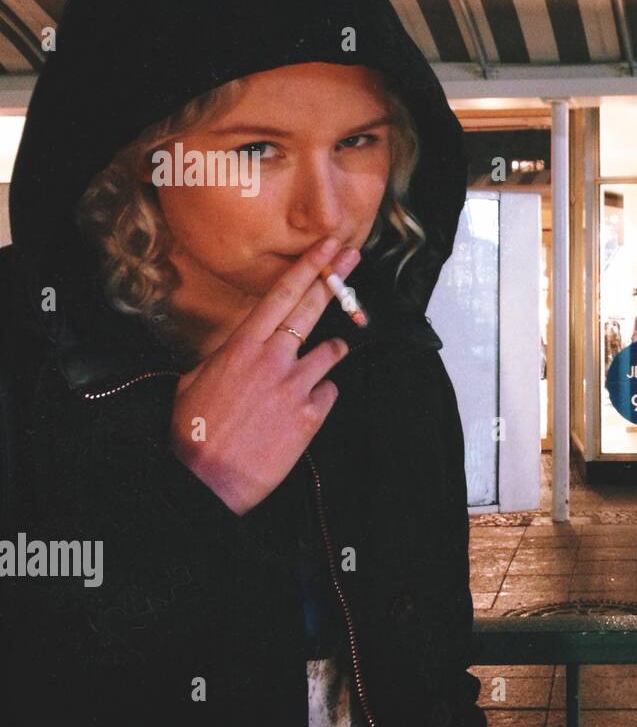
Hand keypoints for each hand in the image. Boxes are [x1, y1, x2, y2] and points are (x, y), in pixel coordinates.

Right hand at [169, 236, 358, 515]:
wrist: (205, 480)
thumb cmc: (193, 432)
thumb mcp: (196, 380)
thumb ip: (227, 356)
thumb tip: (245, 345)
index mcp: (241, 346)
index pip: (282, 295)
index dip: (309, 267)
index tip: (329, 246)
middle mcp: (273, 359)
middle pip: (313, 308)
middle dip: (336, 278)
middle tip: (353, 257)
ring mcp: (295, 386)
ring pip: (331, 352)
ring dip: (326, 356)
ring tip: (309, 371)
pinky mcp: (311, 415)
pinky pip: (329, 392)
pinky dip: (320, 397)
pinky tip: (299, 412)